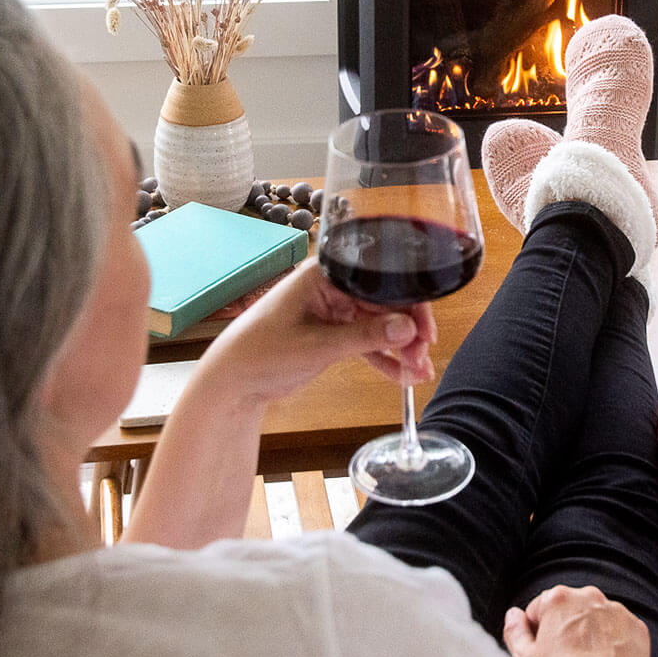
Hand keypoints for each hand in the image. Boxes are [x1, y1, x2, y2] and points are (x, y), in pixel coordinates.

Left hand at [200, 258, 436, 405]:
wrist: (233, 381)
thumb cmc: (261, 352)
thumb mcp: (316, 346)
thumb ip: (364, 336)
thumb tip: (407, 328)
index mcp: (324, 275)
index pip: (378, 280)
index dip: (408, 303)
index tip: (424, 331)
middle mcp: (333, 287)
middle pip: (385, 303)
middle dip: (407, 331)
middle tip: (422, 357)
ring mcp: (334, 311)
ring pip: (380, 325)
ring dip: (401, 348)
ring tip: (419, 372)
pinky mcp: (333, 334)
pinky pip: (367, 343)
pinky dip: (384, 359)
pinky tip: (403, 376)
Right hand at [501, 586, 656, 656]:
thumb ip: (514, 631)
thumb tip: (515, 616)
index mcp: (558, 598)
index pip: (539, 607)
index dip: (537, 631)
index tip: (544, 651)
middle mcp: (590, 596)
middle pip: (568, 608)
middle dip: (564, 628)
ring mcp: (617, 611)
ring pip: (595, 618)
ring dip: (589, 633)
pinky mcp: (637, 627)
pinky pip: (618, 630)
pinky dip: (612, 642)